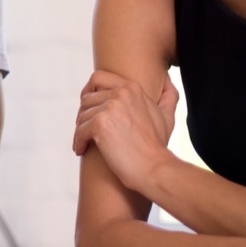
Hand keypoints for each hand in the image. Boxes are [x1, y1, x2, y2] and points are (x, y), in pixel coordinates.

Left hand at [73, 70, 178, 193]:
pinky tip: (81, 150)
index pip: (98, 78)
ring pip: (82, 116)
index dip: (88, 90)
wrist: (155, 168)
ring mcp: (110, 108)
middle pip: (87, 99)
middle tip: (85, 129)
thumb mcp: (166, 115)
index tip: (87, 104)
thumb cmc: (158, 145)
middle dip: (83, 115)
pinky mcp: (100, 125)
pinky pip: (80, 130)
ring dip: (80, 130)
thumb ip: (167, 95)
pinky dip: (78, 141)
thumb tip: (167, 80)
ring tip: (84, 142)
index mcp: (132, 88)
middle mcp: (120, 93)